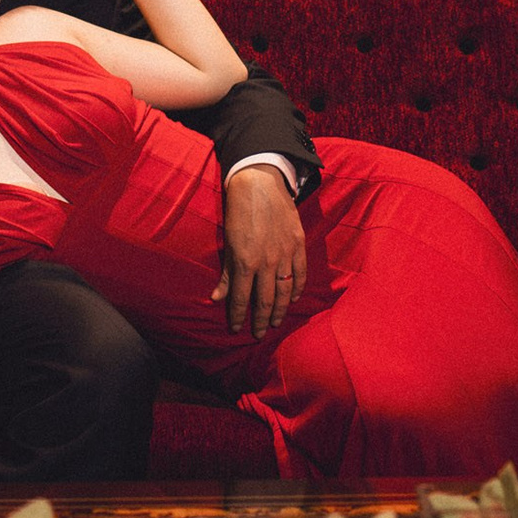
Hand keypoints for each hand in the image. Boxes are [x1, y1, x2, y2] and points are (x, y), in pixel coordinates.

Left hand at [211, 164, 306, 335]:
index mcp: (245, 262)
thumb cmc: (238, 212)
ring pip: (284, 292)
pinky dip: (297, 289)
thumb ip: (225, 273)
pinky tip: (293, 299)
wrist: (259, 183)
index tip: (236, 329)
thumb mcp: (228, 242)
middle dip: (261, 321)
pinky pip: (301, 274)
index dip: (237, 316)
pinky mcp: (298, 244)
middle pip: (265, 301)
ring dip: (280, 311)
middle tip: (258, 335)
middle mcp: (266, 262)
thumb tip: (216, 298)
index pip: (240, 298)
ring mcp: (285, 254)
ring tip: (275, 323)